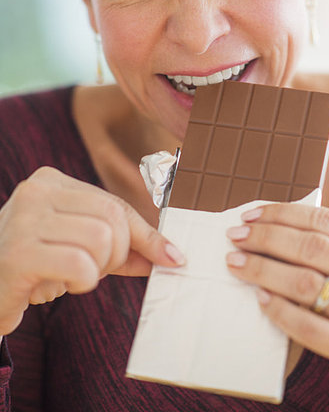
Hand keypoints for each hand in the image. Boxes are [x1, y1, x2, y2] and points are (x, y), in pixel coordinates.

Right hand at [0, 166, 184, 336]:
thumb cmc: (34, 265)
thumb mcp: (81, 247)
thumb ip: (123, 246)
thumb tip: (169, 254)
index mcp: (52, 182)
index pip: (116, 205)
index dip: (146, 235)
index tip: (172, 258)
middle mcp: (36, 191)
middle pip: (114, 220)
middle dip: (117, 255)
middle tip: (93, 271)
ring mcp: (24, 218)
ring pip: (101, 240)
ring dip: (97, 271)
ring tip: (71, 276)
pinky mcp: (18, 253)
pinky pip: (80, 265)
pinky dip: (81, 282)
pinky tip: (56, 285)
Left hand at [226, 203, 328, 411]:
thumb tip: (267, 224)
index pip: (326, 221)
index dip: (283, 214)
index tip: (250, 216)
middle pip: (312, 247)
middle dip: (266, 238)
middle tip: (235, 237)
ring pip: (304, 283)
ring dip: (262, 269)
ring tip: (236, 263)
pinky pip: (305, 324)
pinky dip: (276, 307)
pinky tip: (258, 297)